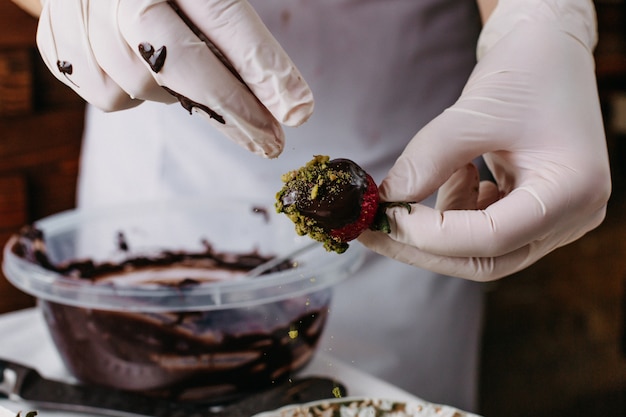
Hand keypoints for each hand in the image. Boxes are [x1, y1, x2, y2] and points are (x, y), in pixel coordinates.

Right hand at [36, 0, 313, 157]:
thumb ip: (233, 32)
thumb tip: (287, 101)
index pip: (224, 19)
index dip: (263, 68)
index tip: (297, 112)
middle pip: (180, 62)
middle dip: (232, 110)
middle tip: (271, 144)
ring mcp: (80, 18)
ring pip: (145, 88)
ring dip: (176, 92)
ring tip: (178, 67)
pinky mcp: (58, 49)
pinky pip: (111, 97)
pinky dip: (136, 93)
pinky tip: (137, 65)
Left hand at [358, 0, 610, 280]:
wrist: (551, 52)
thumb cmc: (528, 69)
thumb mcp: (476, 111)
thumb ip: (429, 159)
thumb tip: (387, 199)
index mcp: (573, 190)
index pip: (493, 238)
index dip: (431, 234)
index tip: (384, 215)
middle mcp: (572, 215)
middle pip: (486, 259)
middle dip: (422, 246)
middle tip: (372, 230)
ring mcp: (556, 218)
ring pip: (482, 252)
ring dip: (437, 229)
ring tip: (431, 178)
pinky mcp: (535, 212)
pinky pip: (486, 232)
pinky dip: (456, 214)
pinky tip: (458, 175)